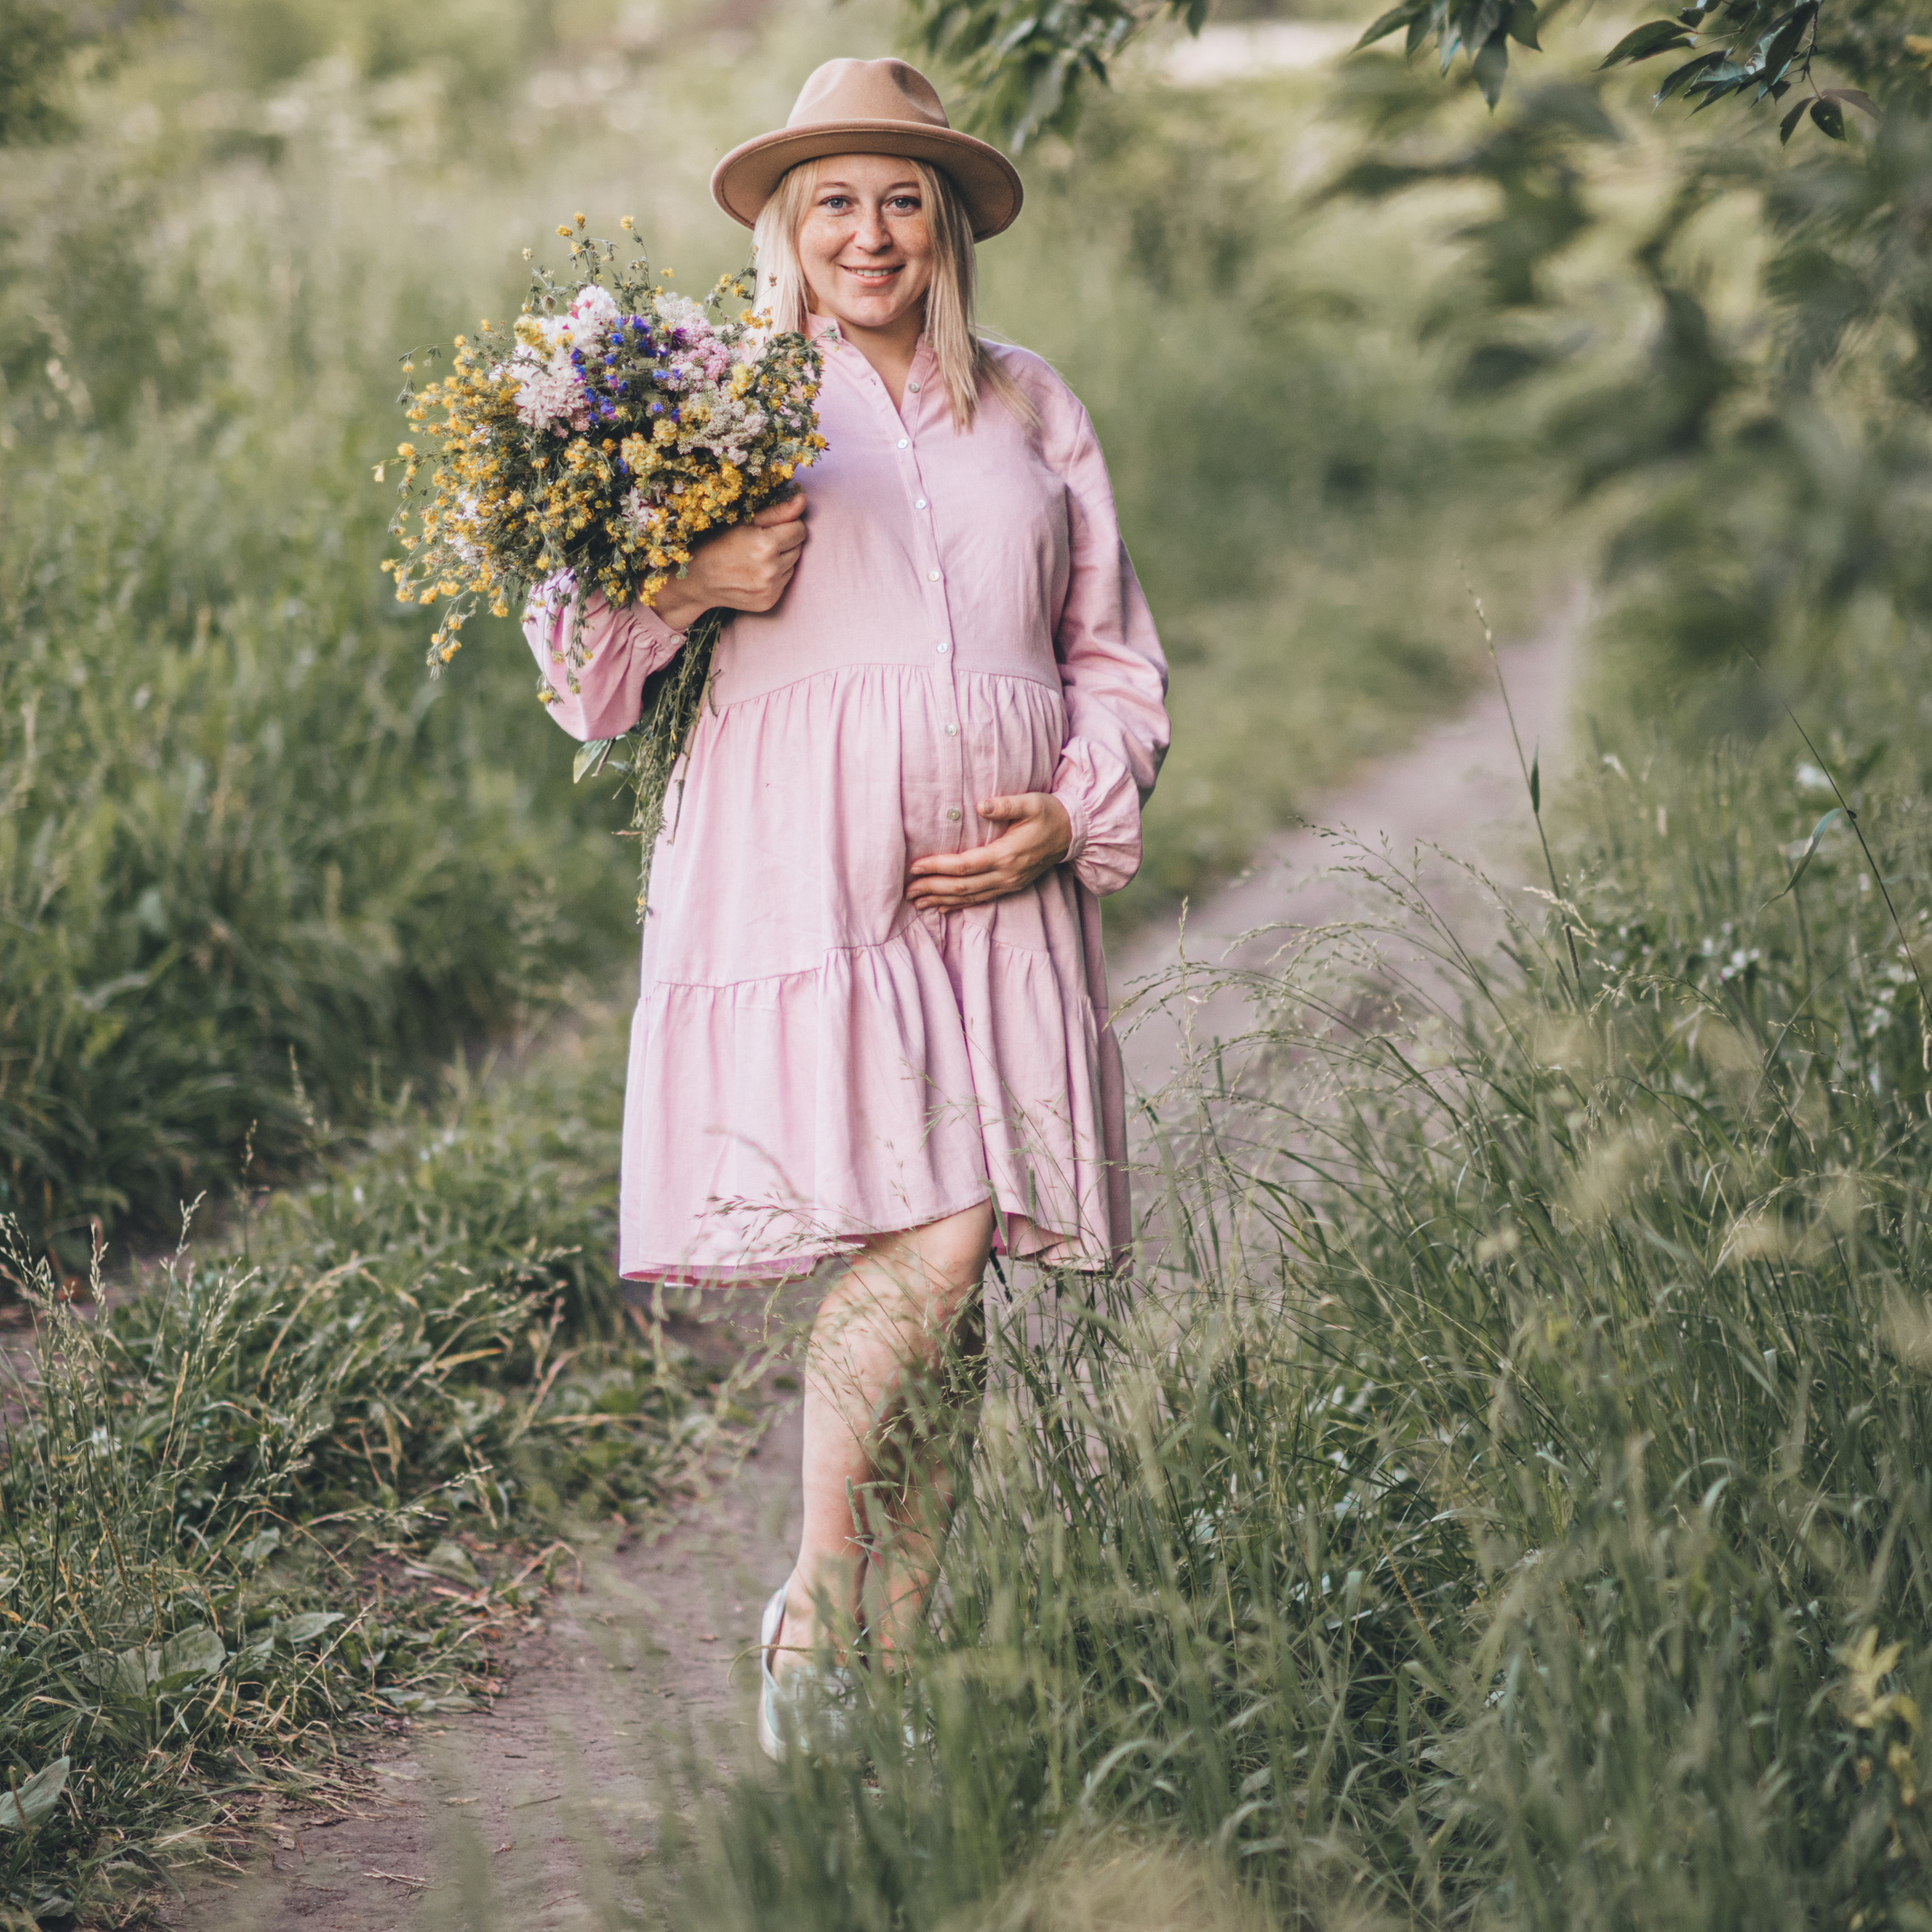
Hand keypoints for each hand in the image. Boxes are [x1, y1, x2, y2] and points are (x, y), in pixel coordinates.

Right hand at [652, 491, 807, 630]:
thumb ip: (777, 512)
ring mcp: (771, 589)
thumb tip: (803, 501)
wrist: (698, 578)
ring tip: (758, 557)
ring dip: (782, 559)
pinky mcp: (769, 601)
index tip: (771, 526)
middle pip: (798, 548)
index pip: (799, 529)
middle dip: (786, 541)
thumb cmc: (718, 542)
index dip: (788, 524)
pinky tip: (757, 572)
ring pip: (793, 565)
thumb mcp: (744, 521)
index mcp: (767, 544)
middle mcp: (771, 569)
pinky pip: (784, 582)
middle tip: (761, 541)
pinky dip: (776, 576)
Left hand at [907, 793, 1072, 910]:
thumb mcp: (1031, 803)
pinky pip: (981, 900)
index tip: (915, 867)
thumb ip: (1006, 805)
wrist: (1072, 833)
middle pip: (963, 887)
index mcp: (1007, 854)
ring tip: (917, 902)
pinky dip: (959, 905)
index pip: (965, 865)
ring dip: (942, 900)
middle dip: (933, 888)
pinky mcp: (1011, 887)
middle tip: (908, 890)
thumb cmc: (1049, 814)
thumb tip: (982, 805)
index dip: (938, 867)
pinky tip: (942, 907)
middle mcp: (1006, 875)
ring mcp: (1009, 884)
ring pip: (970, 897)